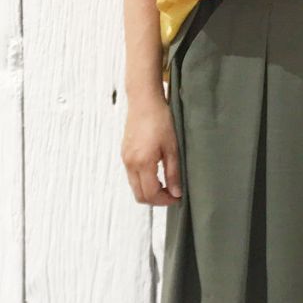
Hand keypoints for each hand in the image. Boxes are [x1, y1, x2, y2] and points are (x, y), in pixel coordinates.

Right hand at [121, 90, 182, 205]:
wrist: (144, 102)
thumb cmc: (160, 120)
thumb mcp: (172, 148)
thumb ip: (173, 173)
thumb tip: (176, 192)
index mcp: (143, 162)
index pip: (151, 194)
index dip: (165, 200)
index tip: (177, 198)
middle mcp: (130, 163)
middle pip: (140, 195)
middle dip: (156, 200)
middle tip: (172, 194)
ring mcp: (125, 159)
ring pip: (135, 187)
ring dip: (149, 191)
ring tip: (166, 184)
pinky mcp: (125, 154)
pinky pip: (132, 176)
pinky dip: (143, 181)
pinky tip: (156, 173)